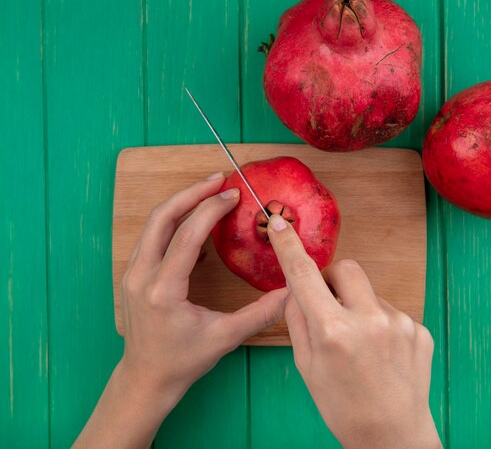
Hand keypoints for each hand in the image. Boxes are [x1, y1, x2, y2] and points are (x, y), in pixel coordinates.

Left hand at [75, 174, 287, 447]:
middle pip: (161, 217)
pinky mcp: (132, 275)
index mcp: (164, 290)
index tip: (233, 194)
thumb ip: (260, 314)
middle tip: (219, 179)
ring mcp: (132, 274)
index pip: (186, 235)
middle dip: (191, 193)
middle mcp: (141, 276)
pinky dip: (173, 222)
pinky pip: (152, 237)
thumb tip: (291, 292)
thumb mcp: (226, 338)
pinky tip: (196, 223)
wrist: (146, 378)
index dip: (210, 209)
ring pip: (153, 224)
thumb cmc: (184, 360)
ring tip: (209, 192)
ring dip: (181, 203)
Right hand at [267, 215, 440, 448]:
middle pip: (346, 267)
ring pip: (369, 292)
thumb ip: (298, 320)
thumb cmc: (343, 406)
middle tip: (329, 302)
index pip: (304, 275)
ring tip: (361, 344)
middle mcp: (369, 321)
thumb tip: (295, 287)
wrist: (392, 436)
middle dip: (333, 278)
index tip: (280, 224)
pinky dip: (380, 322)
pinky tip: (381, 353)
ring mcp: (400, 323)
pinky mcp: (419, 329)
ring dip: (358, 306)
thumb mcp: (306, 366)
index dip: (289, 246)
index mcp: (334, 332)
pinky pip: (390, 310)